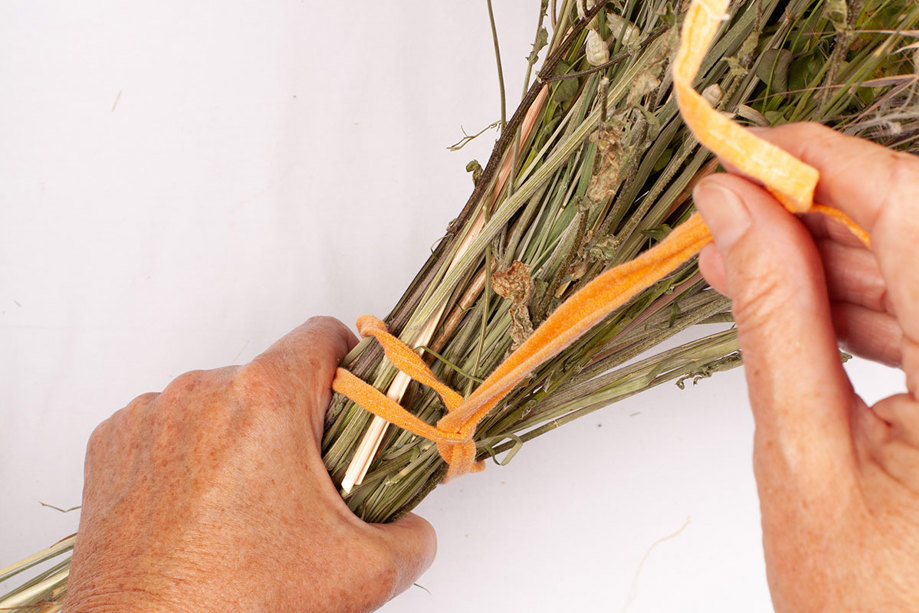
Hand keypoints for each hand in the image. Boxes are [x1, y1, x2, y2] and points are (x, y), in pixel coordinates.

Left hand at [66, 316, 435, 611]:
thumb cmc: (237, 603)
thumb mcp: (363, 572)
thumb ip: (413, 535)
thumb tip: (414, 526)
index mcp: (266, 399)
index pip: (325, 335)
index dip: (351, 365)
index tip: (353, 401)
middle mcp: (202, 392)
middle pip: (272, 376)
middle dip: (295, 418)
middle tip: (303, 482)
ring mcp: (150, 416)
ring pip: (219, 401)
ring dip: (240, 436)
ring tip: (244, 503)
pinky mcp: (112, 443)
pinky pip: (168, 426)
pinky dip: (188, 454)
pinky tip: (198, 506)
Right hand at [693, 123, 918, 610]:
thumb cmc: (866, 605)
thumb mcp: (799, 452)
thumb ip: (772, 317)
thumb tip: (734, 213)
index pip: (916, 211)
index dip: (826, 163)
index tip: (748, 150)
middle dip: (814, 211)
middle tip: (727, 208)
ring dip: (826, 257)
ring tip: (737, 258)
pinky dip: (854, 302)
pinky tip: (788, 300)